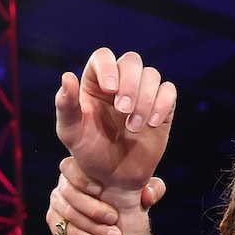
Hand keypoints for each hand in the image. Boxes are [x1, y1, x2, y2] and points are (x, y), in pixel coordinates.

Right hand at [47, 157, 165, 234]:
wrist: (110, 225)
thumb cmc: (125, 202)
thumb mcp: (140, 195)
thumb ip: (151, 190)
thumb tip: (148, 196)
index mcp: (81, 169)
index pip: (69, 167)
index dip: (82, 178)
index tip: (100, 190)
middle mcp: (64, 184)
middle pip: (70, 195)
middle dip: (93, 210)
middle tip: (114, 222)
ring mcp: (57, 202)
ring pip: (68, 216)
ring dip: (91, 232)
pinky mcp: (53, 220)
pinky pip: (61, 232)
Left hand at [55, 49, 175, 207]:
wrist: (113, 178)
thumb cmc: (88, 153)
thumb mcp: (70, 132)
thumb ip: (65, 105)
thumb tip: (67, 76)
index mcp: (95, 82)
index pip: (104, 56)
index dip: (109, 67)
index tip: (110, 89)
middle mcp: (120, 82)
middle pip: (132, 61)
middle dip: (130, 84)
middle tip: (122, 111)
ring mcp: (142, 93)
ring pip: (152, 75)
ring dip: (145, 100)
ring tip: (134, 128)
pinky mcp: (161, 106)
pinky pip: (169, 91)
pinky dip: (162, 104)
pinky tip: (152, 124)